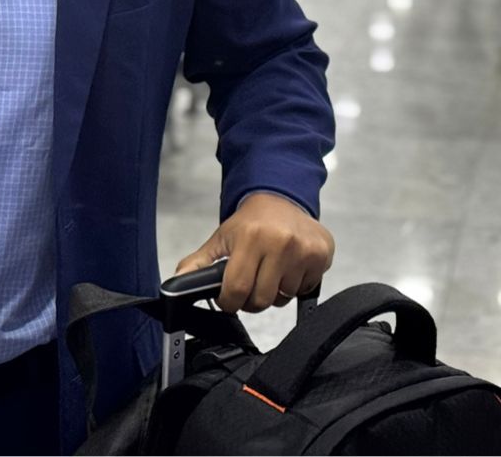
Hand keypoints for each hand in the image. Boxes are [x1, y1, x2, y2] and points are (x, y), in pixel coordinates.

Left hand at [173, 193, 334, 312]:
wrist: (280, 200)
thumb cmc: (250, 222)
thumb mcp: (221, 238)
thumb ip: (199, 262)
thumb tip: (178, 282)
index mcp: (251, 238)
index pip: (238, 290)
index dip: (230, 301)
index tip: (229, 298)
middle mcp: (281, 242)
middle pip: (261, 299)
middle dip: (251, 299)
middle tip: (250, 283)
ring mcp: (304, 249)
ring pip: (284, 297)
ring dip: (275, 292)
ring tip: (271, 271)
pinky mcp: (321, 254)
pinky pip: (304, 289)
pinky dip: (295, 285)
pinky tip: (289, 267)